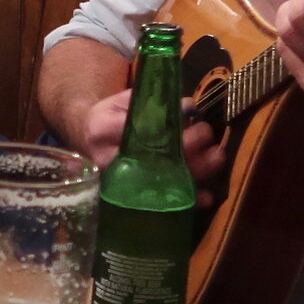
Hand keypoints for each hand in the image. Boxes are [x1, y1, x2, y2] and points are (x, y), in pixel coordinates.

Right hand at [63, 90, 224, 204]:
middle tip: (206, 133)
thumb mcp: (122, 100)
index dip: (169, 126)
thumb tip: (189, 108)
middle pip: (155, 159)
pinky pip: (163, 202)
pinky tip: (206, 195)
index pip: (139, 130)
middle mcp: (109, 161)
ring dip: (197, 170)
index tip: (192, 116)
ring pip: (163, 182)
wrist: (87, 139)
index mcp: (103, 131)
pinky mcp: (133, 197)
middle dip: (188, 146)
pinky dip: (187, 200)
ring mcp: (121, 184)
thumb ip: (152, 102)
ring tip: (217, 156)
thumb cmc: (109, 117)